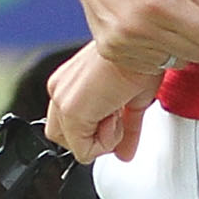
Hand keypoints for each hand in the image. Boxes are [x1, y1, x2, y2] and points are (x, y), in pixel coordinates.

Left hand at [46, 46, 159, 160]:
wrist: (138, 45)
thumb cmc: (138, 60)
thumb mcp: (131, 100)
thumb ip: (124, 129)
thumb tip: (124, 153)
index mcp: (69, 83)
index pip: (69, 125)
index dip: (94, 132)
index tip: (116, 118)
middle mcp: (60, 91)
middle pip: (63, 138)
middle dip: (91, 140)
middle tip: (114, 121)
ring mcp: (62, 101)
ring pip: (72, 146)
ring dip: (100, 140)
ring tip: (116, 114)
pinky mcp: (71, 112)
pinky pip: (83, 151)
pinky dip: (105, 143)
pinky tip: (116, 116)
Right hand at [57, 0, 198, 68]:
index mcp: (159, 2)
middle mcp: (139, 26)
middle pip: (198, 53)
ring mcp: (123, 42)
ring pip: (177, 62)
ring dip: (184, 48)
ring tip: (179, 25)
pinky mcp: (112, 51)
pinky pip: (152, 65)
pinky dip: (161, 53)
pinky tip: (158, 33)